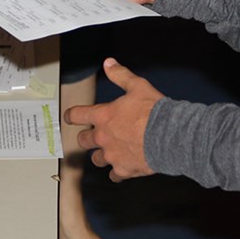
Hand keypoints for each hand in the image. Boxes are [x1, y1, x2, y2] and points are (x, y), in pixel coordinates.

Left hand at [64, 58, 163, 180]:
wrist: (170, 136)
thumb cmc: (154, 111)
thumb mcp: (137, 86)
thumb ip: (120, 75)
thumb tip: (109, 63)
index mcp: (103, 116)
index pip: (77, 115)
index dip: (72, 115)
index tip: (69, 117)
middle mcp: (103, 137)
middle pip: (83, 140)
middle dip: (86, 138)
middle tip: (90, 137)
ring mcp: (112, 155)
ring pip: (97, 159)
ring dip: (100, 156)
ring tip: (107, 153)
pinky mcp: (124, 170)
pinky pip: (114, 176)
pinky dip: (117, 173)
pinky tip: (121, 170)